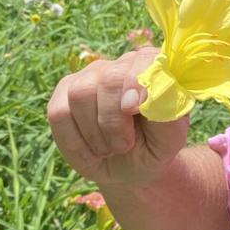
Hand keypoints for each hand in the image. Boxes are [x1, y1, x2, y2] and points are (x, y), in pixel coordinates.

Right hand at [47, 46, 189, 188]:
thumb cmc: (153, 147)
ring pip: (80, 94)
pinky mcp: (63, 96)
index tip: (134, 109)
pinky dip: (76, 142)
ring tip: (111, 148)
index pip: (143, 60)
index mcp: (152, 68)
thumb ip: (168, 113)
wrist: (130, 168)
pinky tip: (92, 152)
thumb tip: (153, 94)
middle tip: (125, 145)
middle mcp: (119, 65)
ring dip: (95, 132)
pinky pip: (59, 113)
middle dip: (113, 120)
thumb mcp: (170, 139)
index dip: (135, 82)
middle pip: (107, 78)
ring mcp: (88, 78)